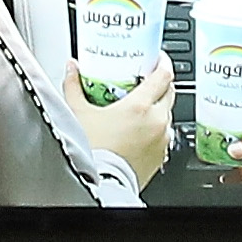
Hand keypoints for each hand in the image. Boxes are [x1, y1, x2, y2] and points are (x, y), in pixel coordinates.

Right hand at [73, 63, 173, 186]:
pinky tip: (140, 130)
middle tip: (146, 80)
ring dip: (158, 107)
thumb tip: (72, 69)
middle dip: (160, 83)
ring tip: (140, 107)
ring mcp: (162, 138)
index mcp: (140, 106)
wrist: (101, 183)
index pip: (164, 75)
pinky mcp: (162, 154)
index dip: (163, 62)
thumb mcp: (79, 113)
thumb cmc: (92, 151)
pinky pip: (164, 134)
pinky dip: (156, 127)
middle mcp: (157, 120)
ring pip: (168, 113)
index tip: (157, 58)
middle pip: (169, 92)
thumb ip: (74, 87)